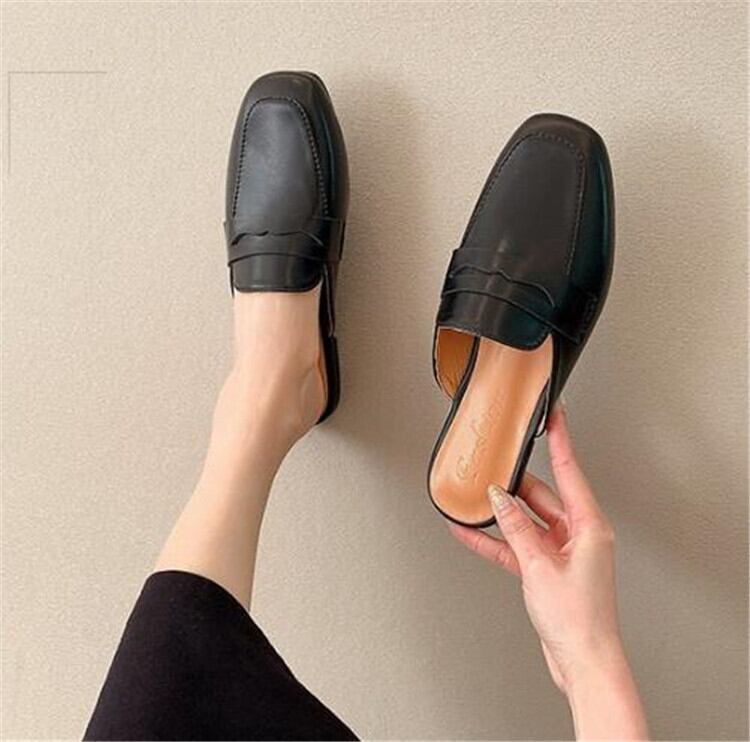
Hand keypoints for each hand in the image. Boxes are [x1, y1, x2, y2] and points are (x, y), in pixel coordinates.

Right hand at [449, 405, 647, 739]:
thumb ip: (515, 528)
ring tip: (472, 500)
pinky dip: (495, 540)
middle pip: (541, 496)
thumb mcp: (538, 565)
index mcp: (589, 526)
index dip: (561, 441)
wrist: (582, 663)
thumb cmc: (578, 619)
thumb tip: (497, 499)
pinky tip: (470, 532)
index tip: (554, 416)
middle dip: (514, 484)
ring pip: (525, 521)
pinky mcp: (545, 569)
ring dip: (500, 514)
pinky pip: (516, 546)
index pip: (570, 472)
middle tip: (492, 466)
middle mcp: (577, 535)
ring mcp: (560, 552)